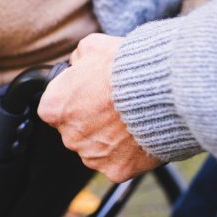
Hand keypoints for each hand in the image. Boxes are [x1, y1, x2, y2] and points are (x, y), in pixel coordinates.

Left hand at [38, 34, 160, 182]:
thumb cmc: (125, 66)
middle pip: (76, 130)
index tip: (92, 93)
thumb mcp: (93, 46)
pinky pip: (119, 163)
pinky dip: (128, 154)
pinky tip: (140, 135)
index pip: (55, 107)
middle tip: (115, 104)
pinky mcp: (115, 170)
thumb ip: (78, 57)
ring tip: (132, 117)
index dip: (75, 98)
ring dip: (110, 137)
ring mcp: (92, 155)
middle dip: (92, 119)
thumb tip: (77, 63)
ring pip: (96, 149)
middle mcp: (68, 135)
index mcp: (54, 107)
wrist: (161, 91)